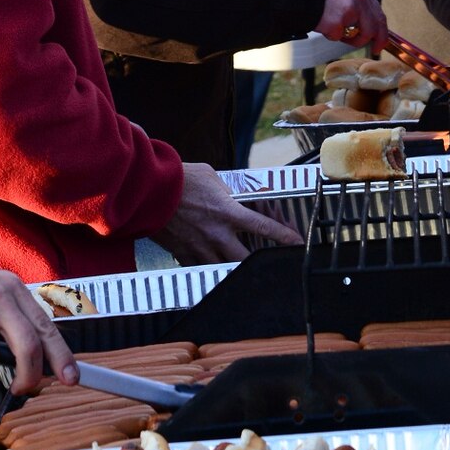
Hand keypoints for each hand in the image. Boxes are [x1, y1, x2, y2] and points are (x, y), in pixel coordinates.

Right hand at [160, 162, 302, 262]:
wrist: (150, 191)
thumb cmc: (180, 179)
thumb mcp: (210, 177)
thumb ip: (226, 190)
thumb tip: (232, 196)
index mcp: (229, 212)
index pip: (264, 227)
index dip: (285, 237)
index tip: (298, 243)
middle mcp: (218, 234)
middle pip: (247, 260)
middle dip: (259, 265)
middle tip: (267, 266)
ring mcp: (201, 248)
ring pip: (224, 270)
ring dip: (233, 271)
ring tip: (239, 272)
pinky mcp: (184, 255)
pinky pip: (200, 270)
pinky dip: (207, 270)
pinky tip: (209, 268)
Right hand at [316, 0, 386, 48]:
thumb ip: (356, 4)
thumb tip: (364, 24)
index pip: (379, 14)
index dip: (381, 30)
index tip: (380, 41)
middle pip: (375, 27)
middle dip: (376, 41)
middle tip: (375, 50)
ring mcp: (350, 11)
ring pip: (360, 36)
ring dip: (349, 39)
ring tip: (333, 28)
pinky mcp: (337, 22)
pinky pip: (338, 37)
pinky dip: (329, 34)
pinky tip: (321, 22)